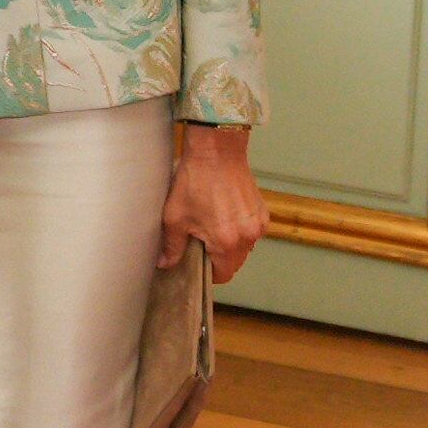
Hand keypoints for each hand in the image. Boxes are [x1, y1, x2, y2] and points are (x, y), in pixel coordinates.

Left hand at [162, 123, 266, 281]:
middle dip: (219, 259)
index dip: (210, 274)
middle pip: (236, 262)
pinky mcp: (262, 213)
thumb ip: (172, 246)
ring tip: (211, 228)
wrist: (217, 154)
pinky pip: (251, 232)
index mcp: (226, 241)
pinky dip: (239, 231)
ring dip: (230, 245)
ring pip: (245, 248)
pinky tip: (223, 217)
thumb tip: (165, 264)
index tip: (198, 265)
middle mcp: (248, 236)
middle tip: (200, 244)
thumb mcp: (174, 218)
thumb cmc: (194, 183)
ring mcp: (258, 224)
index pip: (224, 274)